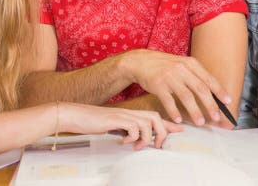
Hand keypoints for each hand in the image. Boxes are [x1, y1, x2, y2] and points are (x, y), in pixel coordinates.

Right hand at [60, 103, 181, 148]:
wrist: (77, 115)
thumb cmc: (95, 121)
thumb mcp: (116, 127)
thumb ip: (128, 130)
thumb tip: (139, 139)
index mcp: (131, 113)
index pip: (155, 117)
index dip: (168, 123)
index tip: (180, 129)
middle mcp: (130, 112)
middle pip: (155, 117)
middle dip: (162, 131)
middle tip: (158, 145)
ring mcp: (123, 115)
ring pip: (147, 123)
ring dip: (146, 137)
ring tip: (138, 145)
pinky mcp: (115, 119)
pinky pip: (132, 127)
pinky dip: (132, 137)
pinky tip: (123, 141)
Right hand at [123, 50, 228, 125]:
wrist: (141, 61)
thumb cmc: (165, 66)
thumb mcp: (182, 65)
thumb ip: (195, 76)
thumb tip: (212, 93)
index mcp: (191, 63)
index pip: (208, 78)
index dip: (219, 91)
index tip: (228, 101)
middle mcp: (182, 69)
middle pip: (200, 88)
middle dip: (210, 104)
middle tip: (216, 117)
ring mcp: (170, 76)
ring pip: (186, 96)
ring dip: (194, 111)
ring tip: (200, 122)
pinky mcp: (158, 84)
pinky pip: (169, 101)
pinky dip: (174, 111)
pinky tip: (178, 119)